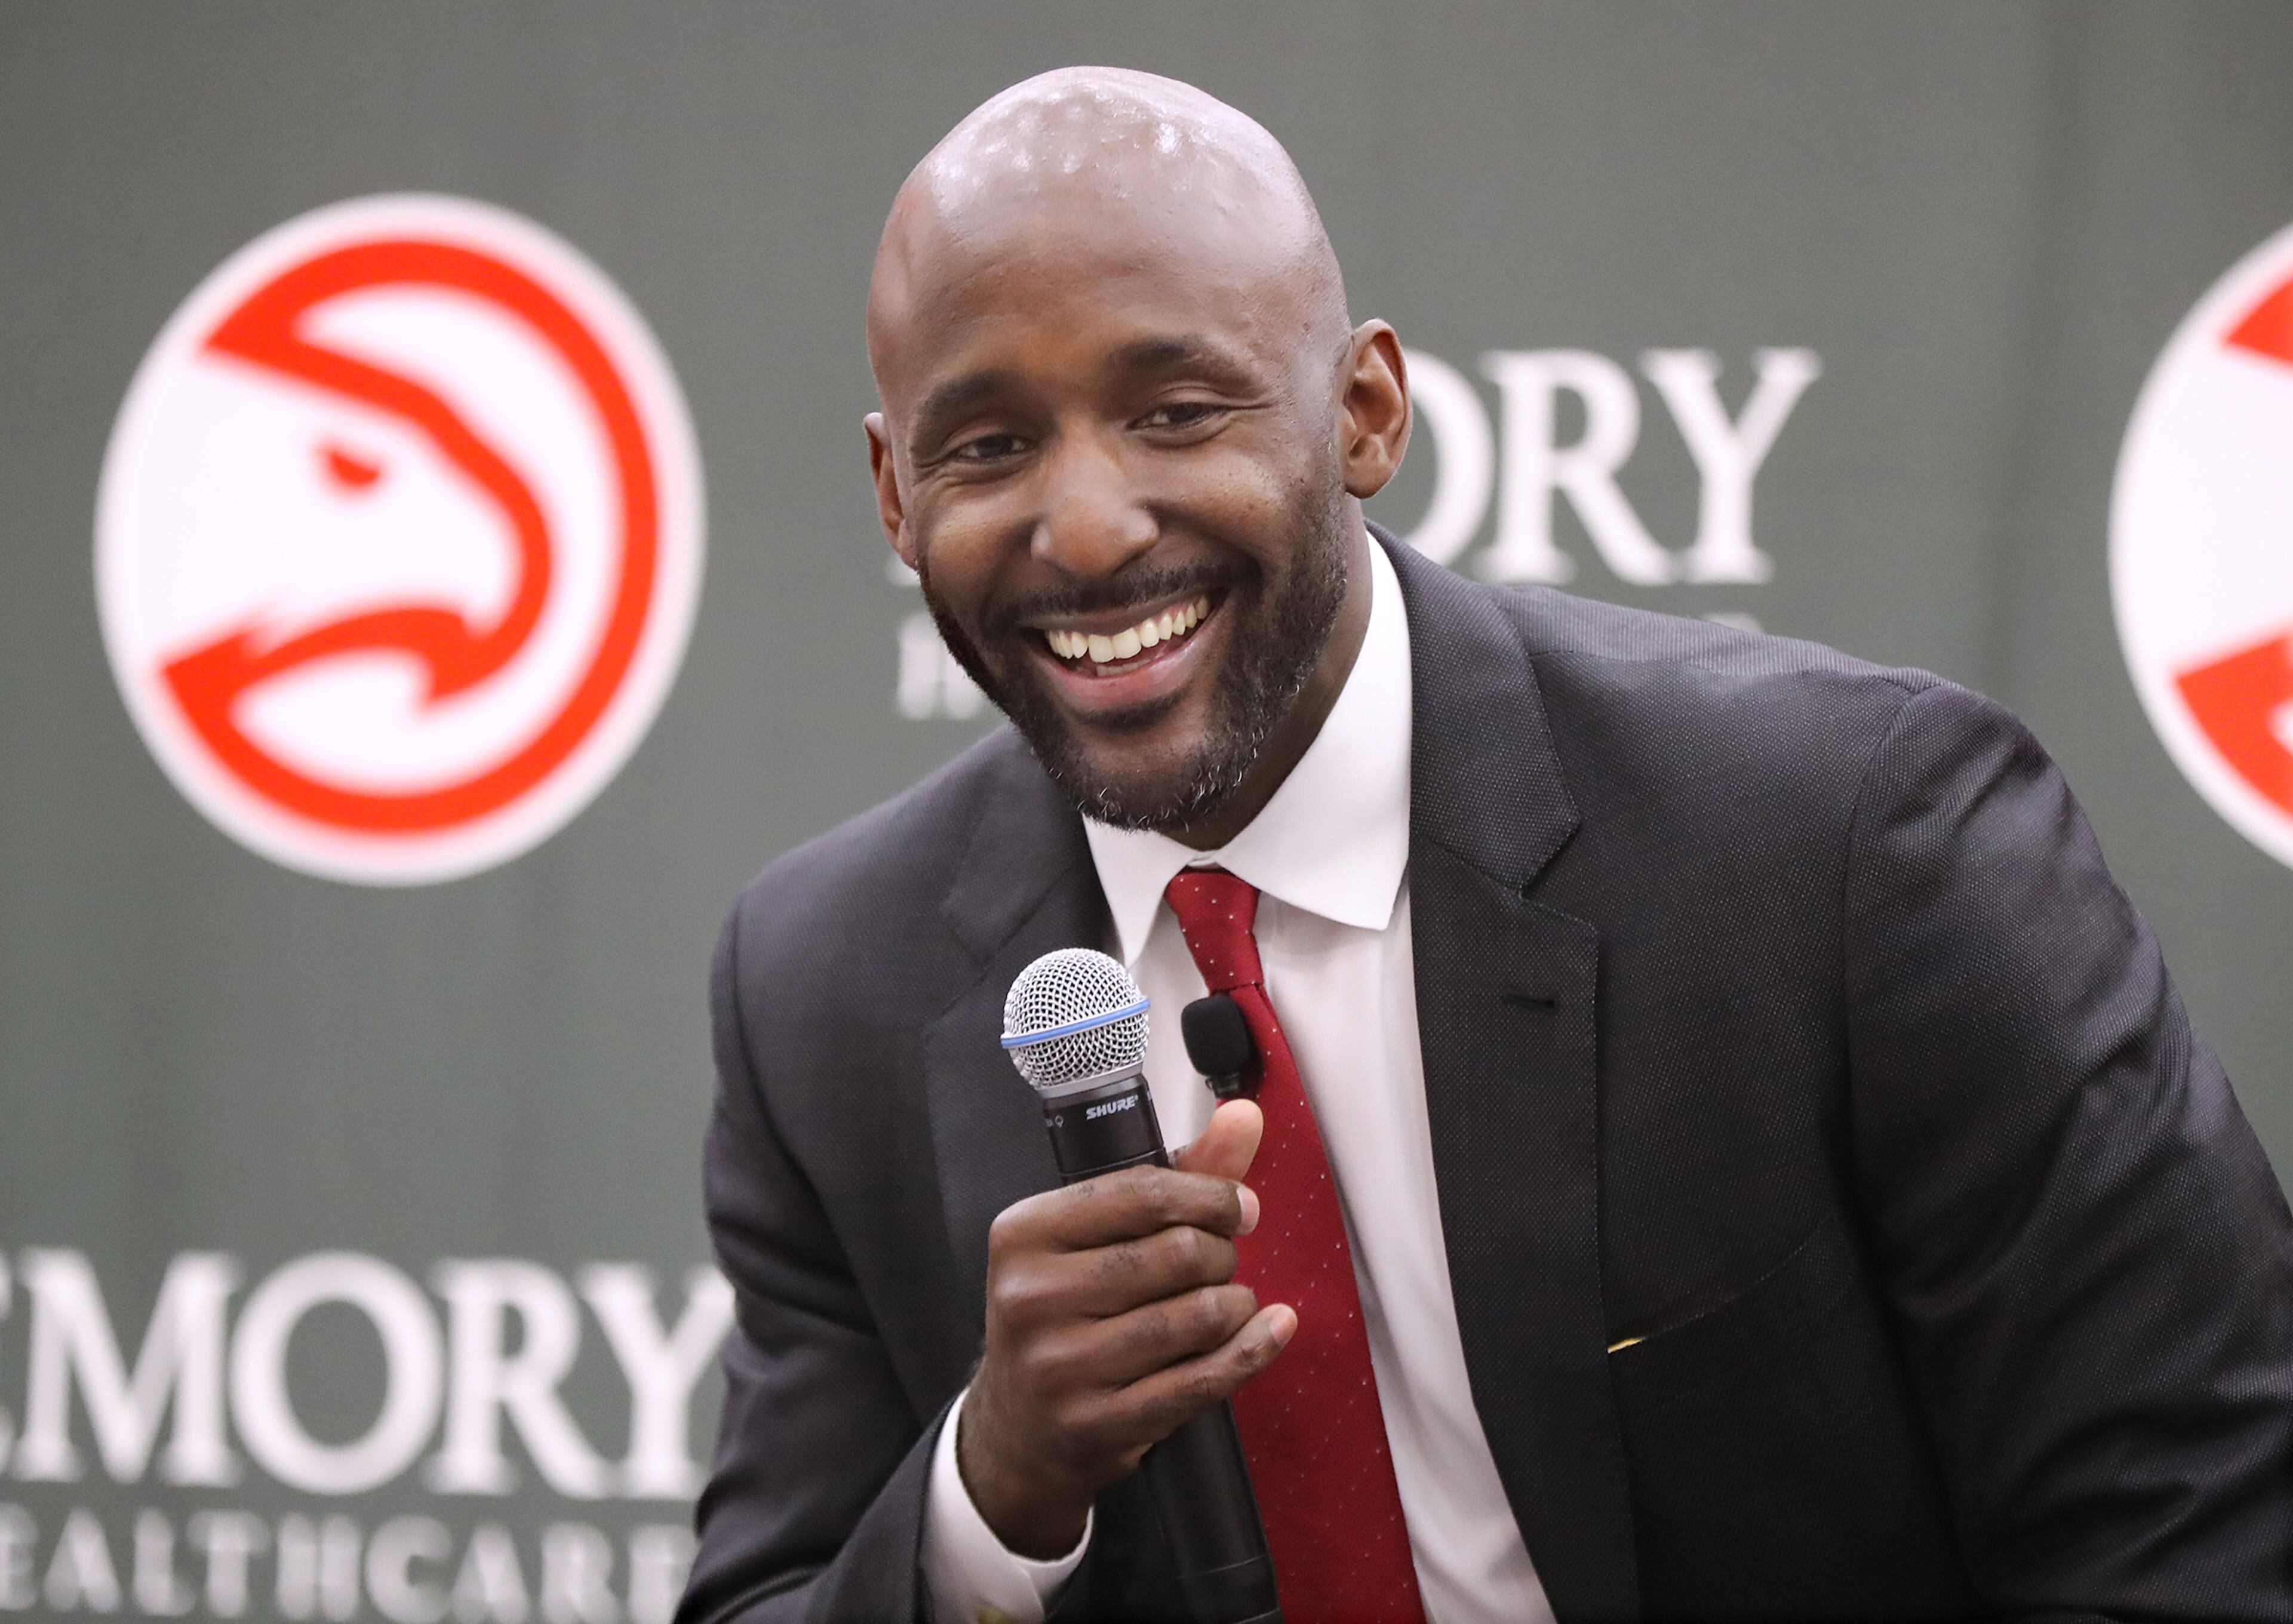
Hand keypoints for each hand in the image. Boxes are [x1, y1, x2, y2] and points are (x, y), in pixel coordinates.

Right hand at [957, 1099, 1296, 1557]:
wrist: (1019, 1426)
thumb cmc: (1067, 1310)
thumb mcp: (1095, 1237)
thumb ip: (1176, 1173)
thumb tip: (1246, 1115)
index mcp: (1023, 1233)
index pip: (1144, 1192)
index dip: (1211, 1196)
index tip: (1240, 1207)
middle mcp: (1032, 1297)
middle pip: (1181, 1253)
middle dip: (1222, 1254)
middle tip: (1219, 1264)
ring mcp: (1062, 1367)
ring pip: (1198, 1316)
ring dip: (1235, 1304)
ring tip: (1227, 1303)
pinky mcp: (1098, 1425)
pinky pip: (1202, 1380)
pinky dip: (1253, 1350)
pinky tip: (1272, 1329)